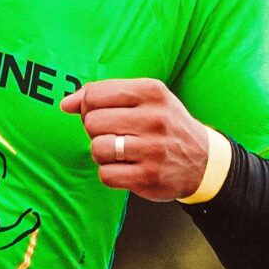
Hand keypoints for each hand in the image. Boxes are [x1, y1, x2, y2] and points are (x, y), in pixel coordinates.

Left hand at [61, 79, 217, 201]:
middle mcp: (155, 118)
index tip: (99, 112)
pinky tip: (125, 168)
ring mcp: (153, 149)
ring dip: (101, 153)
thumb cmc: (164, 124)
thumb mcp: (144, 98)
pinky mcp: (149, 177)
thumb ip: (103, 94)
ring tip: (117, 152)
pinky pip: (106, 175)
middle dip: (94, 130)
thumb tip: (65, 103)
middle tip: (112, 134)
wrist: (203, 160)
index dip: (87, 106)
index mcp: (152, 91)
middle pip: (92, 122)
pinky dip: (109, 173)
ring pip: (97, 148)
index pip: (95, 95)